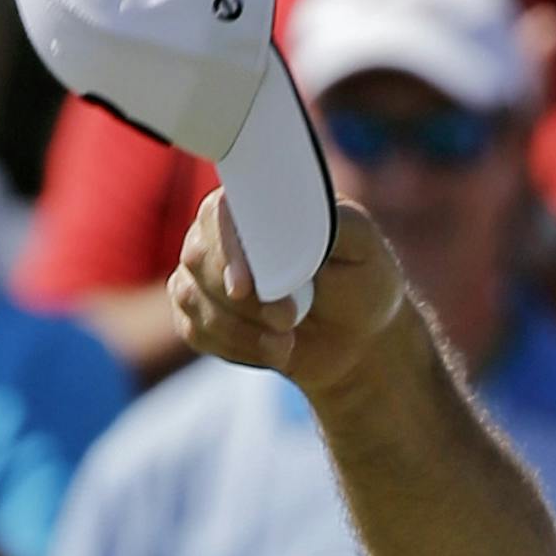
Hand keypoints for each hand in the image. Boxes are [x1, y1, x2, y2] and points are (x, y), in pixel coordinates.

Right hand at [169, 190, 407, 395]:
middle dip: (244, 300)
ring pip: (191, 297)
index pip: (218, 213)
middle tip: (290, 318)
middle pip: (198, 257)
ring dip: (241, 329)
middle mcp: (221, 233)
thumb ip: (335, 223)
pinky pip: (195, 330)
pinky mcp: (201, 313)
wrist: (358, 339)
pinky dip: (235, 347)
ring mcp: (204, 274)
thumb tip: (293, 220)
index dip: (226, 250)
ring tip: (287, 340)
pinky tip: (272, 350)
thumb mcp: (364, 246)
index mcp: (257, 204)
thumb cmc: (363, 282)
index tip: (244, 290)